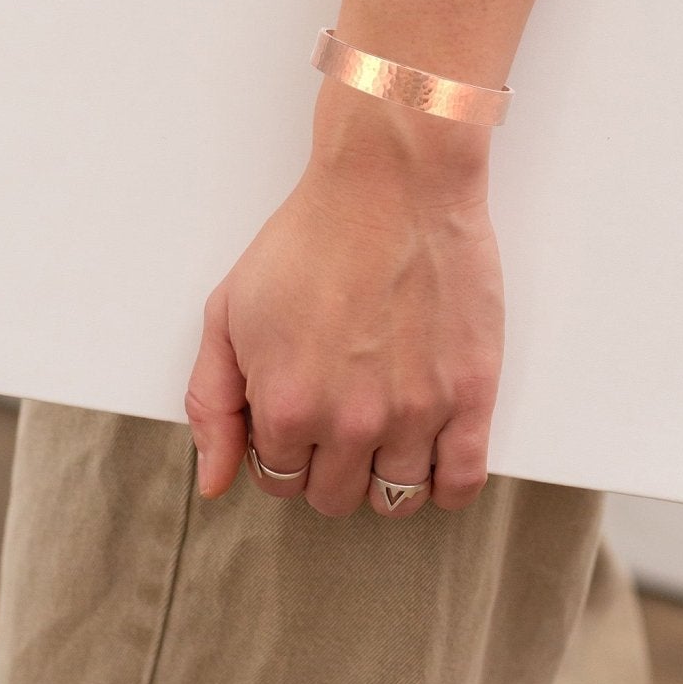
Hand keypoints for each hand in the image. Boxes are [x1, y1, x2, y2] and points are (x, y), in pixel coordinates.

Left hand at [184, 86, 503, 517]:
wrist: (393, 184)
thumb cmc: (311, 237)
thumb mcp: (228, 313)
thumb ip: (212, 403)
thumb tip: (214, 480)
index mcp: (288, 405)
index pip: (277, 479)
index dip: (281, 450)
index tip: (298, 415)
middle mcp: (351, 421)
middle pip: (334, 497)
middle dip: (327, 465)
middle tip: (338, 415)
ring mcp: (415, 414)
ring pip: (395, 498)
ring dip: (383, 476)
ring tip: (384, 430)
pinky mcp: (470, 397)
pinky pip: (461, 484)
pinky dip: (444, 486)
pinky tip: (431, 457)